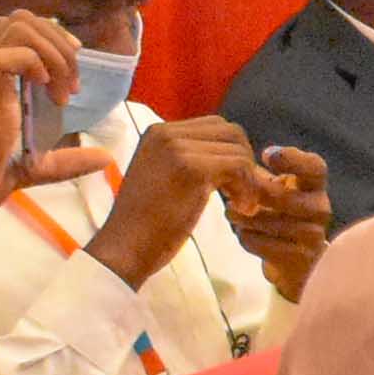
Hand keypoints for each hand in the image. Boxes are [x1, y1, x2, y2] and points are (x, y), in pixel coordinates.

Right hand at [0, 11, 108, 242]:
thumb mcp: (21, 168)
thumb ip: (58, 159)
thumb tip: (103, 158)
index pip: (5, 32)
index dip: (46, 41)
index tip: (68, 74)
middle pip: (14, 21)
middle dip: (56, 42)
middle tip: (72, 82)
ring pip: (14, 28)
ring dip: (53, 53)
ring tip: (63, 93)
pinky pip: (4, 56)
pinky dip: (37, 64)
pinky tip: (48, 94)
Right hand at [88, 116, 272, 284]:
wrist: (125, 248)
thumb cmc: (148, 224)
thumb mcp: (167, 179)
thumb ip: (194, 162)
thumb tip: (241, 158)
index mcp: (159, 132)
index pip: (215, 127)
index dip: (233, 154)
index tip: (233, 185)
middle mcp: (166, 132)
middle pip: (231, 132)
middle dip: (245, 162)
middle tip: (241, 195)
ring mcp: (177, 147)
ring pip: (238, 149)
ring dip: (248, 179)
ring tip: (240, 205)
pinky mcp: (191, 168)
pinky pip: (239, 166)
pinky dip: (247, 189)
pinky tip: (239, 209)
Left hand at [220, 144, 329, 295]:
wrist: (293, 260)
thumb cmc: (277, 213)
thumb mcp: (273, 189)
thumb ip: (257, 175)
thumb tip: (230, 162)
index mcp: (314, 185)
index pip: (314, 167)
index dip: (292, 159)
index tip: (266, 155)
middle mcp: (320, 209)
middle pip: (282, 196)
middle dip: (252, 195)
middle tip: (229, 194)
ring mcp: (314, 235)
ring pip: (270, 222)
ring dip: (244, 218)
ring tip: (232, 214)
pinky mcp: (302, 259)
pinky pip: (265, 244)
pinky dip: (248, 238)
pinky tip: (244, 233)